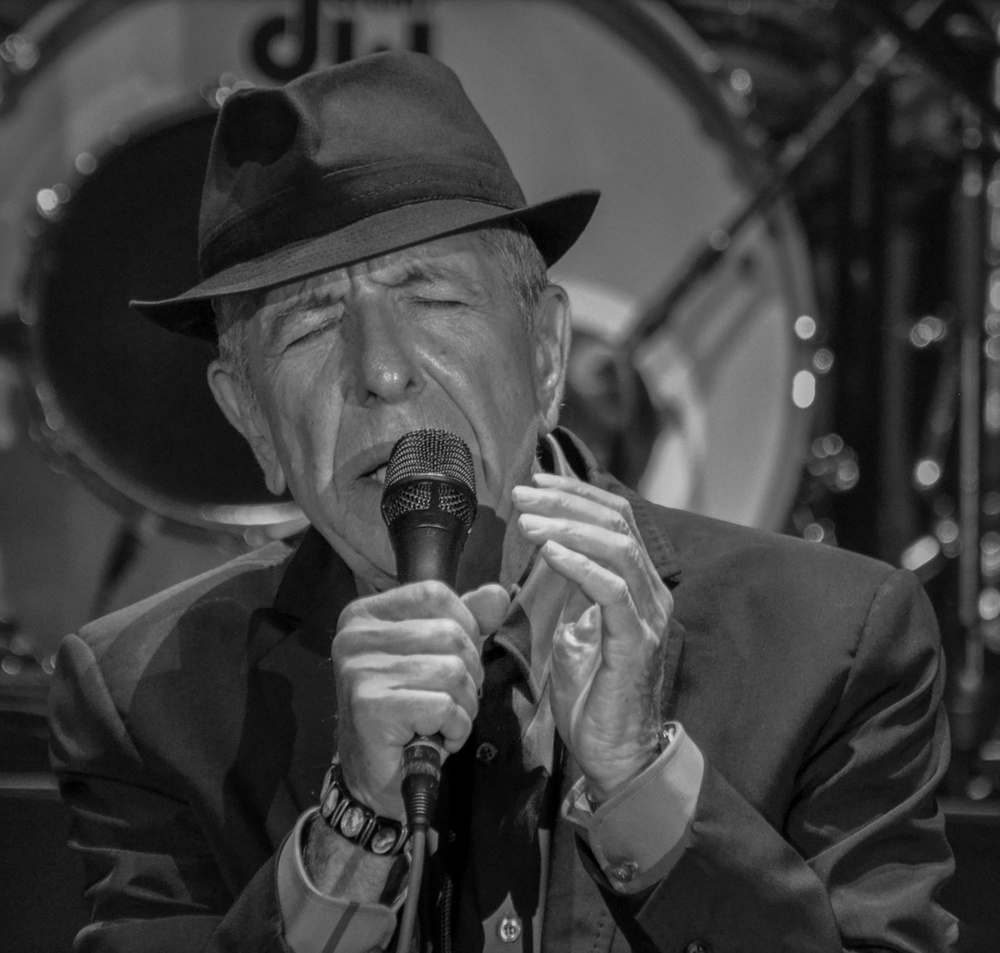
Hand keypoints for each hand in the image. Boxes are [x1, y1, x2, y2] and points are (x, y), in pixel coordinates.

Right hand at [332, 580, 508, 817]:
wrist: (374, 777)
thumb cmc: (408, 711)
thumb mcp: (437, 655)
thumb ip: (466, 621)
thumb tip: (497, 594)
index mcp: (364, 614)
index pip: (434, 593)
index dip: (465, 625)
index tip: (455, 658)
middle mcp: (354, 637)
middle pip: (450, 633)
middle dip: (468, 673)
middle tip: (447, 700)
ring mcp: (360, 671)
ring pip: (453, 671)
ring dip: (464, 705)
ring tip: (441, 721)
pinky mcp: (371, 707)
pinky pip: (445, 706)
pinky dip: (456, 728)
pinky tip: (435, 738)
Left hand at [513, 473, 671, 799]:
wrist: (615, 755)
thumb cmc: (593, 694)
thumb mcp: (576, 628)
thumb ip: (573, 589)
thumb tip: (550, 549)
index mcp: (638, 584)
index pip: (615, 518)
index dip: (576, 494)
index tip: (535, 482)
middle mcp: (651, 592)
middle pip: (616, 524)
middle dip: (566, 502)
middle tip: (522, 494)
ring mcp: (647, 617)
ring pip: (617, 549)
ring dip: (568, 527)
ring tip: (529, 520)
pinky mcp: (634, 644)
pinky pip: (612, 592)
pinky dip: (580, 566)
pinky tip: (549, 553)